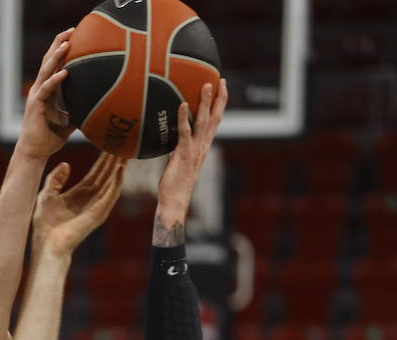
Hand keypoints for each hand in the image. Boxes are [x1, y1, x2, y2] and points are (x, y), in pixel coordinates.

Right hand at [17, 29, 75, 160]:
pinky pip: (46, 89)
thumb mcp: (68, 124)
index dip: (63, 49)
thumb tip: (93, 111)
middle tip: (72, 30)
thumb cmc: (48, 140)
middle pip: (49, 60)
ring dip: (57, 56)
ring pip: (46, 71)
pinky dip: (55, 80)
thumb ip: (78, 113)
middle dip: (60, 44)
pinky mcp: (36, 105)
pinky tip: (65, 72)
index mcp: (48, 91)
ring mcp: (37, 95)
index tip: (76, 36)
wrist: (35, 154)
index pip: (55, 64)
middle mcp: (41, 89)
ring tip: (67, 44)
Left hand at [32, 152, 125, 256]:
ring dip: (119, 167)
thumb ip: (55, 180)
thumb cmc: (44, 225)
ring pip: (112, 183)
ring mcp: (96, 207)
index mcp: (78, 195)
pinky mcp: (98, 213)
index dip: (102, 159)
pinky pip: (111, 195)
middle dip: (114, 159)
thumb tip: (66, 164)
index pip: (95, 173)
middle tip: (122, 141)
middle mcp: (90, 200)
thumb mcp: (46, 195)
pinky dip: (117, 182)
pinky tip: (121, 169)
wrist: (45, 245)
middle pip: (106, 176)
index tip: (107, 144)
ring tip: (126, 150)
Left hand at [155, 79, 227, 228]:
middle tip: (219, 80)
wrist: (175, 201)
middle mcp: (202, 147)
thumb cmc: (175, 185)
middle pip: (215, 118)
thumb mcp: (181, 162)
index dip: (220, 105)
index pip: (215, 122)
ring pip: (203, 122)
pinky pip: (184, 132)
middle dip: (219, 98)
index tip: (222, 88)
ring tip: (206, 85)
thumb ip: (181, 148)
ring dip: (205, 102)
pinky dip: (183, 117)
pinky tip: (183, 103)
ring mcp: (194, 150)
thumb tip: (175, 138)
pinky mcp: (183, 154)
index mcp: (203, 148)